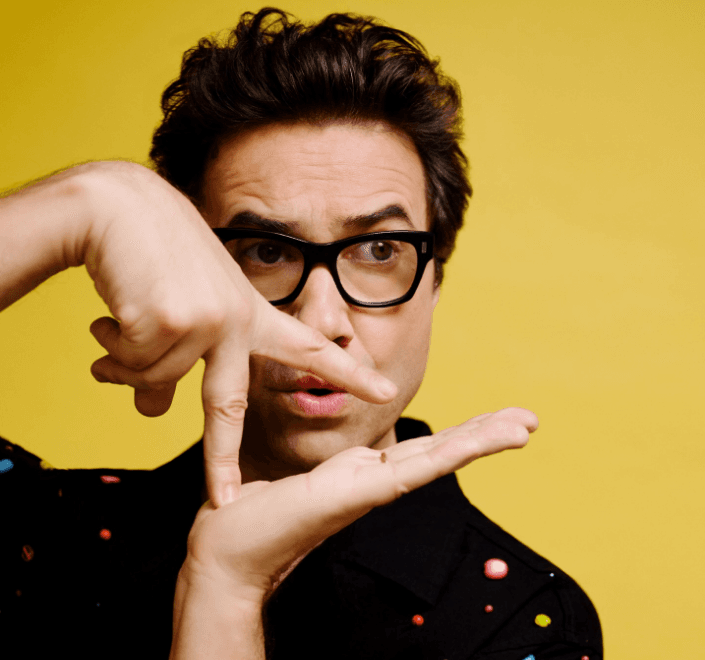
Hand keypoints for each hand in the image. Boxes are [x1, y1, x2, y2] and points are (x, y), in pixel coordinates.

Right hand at [78, 162, 396, 506]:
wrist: (120, 206)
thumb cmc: (157, 253)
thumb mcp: (186, 308)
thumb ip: (182, 359)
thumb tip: (155, 413)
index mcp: (250, 315)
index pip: (308, 349)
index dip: (346, 374)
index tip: (386, 391)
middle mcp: (237, 320)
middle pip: (228, 407)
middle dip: (221, 461)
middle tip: (224, 500)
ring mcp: (208, 321)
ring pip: (153, 381)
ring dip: (123, 360)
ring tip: (121, 319)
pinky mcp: (173, 320)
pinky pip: (128, 362)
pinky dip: (109, 345)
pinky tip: (115, 307)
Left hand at [180, 408, 538, 601]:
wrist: (222, 553)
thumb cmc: (252, 516)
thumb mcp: (305, 476)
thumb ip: (335, 467)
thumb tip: (355, 456)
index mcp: (362, 475)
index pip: (421, 451)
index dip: (459, 436)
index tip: (491, 422)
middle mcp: (373, 481)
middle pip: (439, 452)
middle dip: (483, 435)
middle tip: (527, 420)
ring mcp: (370, 488)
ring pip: (436, 458)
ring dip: (481, 440)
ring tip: (523, 425)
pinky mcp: (358, 493)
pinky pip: (413, 468)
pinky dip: (453, 452)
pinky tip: (484, 440)